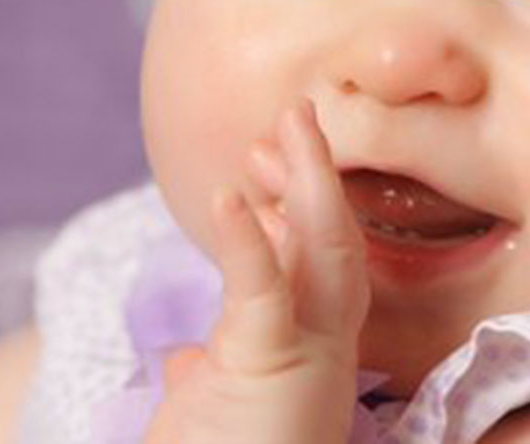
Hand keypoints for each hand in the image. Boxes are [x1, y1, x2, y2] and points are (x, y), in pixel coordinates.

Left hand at [143, 100, 370, 443]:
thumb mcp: (209, 417)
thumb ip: (212, 375)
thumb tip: (189, 355)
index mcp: (315, 361)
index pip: (326, 270)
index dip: (308, 208)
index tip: (270, 165)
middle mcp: (330, 357)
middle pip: (340, 245)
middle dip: (320, 175)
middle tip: (297, 115)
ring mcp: (314, 363)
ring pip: (326, 252)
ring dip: (308, 179)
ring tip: (290, 122)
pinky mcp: (275, 371)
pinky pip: (263, 293)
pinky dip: (246, 239)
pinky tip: (226, 193)